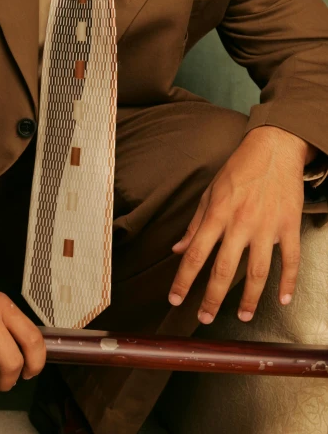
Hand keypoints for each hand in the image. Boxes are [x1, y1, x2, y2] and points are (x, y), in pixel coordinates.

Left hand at [168, 126, 307, 324]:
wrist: (274, 149)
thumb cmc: (239, 169)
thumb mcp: (210, 192)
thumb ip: (195, 224)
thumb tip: (178, 249)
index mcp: (217, 214)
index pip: (195, 254)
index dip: (184, 280)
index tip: (176, 298)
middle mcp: (240, 223)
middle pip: (224, 269)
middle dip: (212, 298)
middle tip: (204, 318)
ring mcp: (267, 227)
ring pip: (258, 272)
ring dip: (250, 299)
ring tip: (243, 315)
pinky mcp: (289, 226)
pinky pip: (290, 261)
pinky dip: (288, 283)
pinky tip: (283, 299)